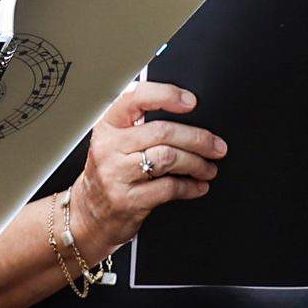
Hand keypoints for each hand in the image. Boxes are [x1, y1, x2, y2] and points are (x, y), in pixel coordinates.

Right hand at [72, 80, 223, 245]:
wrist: (90, 212)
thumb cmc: (109, 173)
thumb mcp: (114, 143)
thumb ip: (141, 127)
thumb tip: (186, 119)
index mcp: (107, 126)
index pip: (134, 99)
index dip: (165, 95)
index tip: (190, 101)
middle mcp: (108, 146)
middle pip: (162, 132)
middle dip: (197, 139)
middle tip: (216, 146)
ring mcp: (116, 173)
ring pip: (168, 158)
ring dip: (197, 164)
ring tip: (208, 168)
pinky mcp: (128, 199)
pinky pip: (169, 188)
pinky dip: (191, 187)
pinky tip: (198, 186)